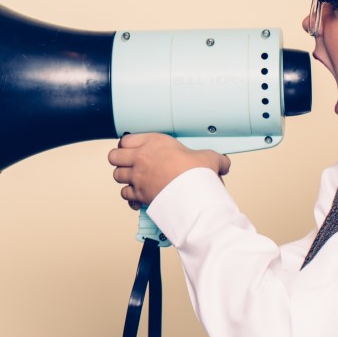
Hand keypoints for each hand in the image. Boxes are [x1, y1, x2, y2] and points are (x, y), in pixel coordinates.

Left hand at [108, 132, 230, 207]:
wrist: (192, 194)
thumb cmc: (196, 173)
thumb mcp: (209, 158)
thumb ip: (214, 159)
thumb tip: (223, 164)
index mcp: (153, 142)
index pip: (126, 139)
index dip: (127, 145)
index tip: (133, 149)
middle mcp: (141, 158)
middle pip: (114, 156)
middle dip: (120, 160)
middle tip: (129, 164)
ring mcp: (137, 176)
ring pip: (116, 175)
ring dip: (124, 178)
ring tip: (133, 180)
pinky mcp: (138, 194)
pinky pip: (125, 195)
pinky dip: (130, 197)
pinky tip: (137, 197)